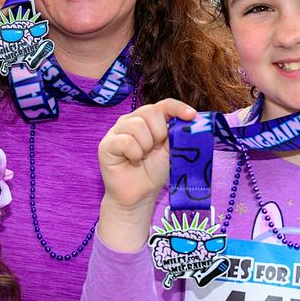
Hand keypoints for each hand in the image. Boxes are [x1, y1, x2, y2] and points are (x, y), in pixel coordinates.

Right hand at [97, 99, 196, 252]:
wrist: (139, 195)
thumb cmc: (153, 172)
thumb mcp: (170, 150)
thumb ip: (177, 134)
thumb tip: (193, 120)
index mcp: (147, 119)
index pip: (163, 104)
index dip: (178, 108)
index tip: (192, 116)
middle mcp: (130, 120)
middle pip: (150, 111)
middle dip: (159, 133)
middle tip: (155, 150)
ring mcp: (116, 131)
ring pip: (137, 126)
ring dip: (146, 147)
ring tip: (142, 158)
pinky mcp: (106, 144)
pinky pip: (126, 141)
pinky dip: (135, 154)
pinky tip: (133, 162)